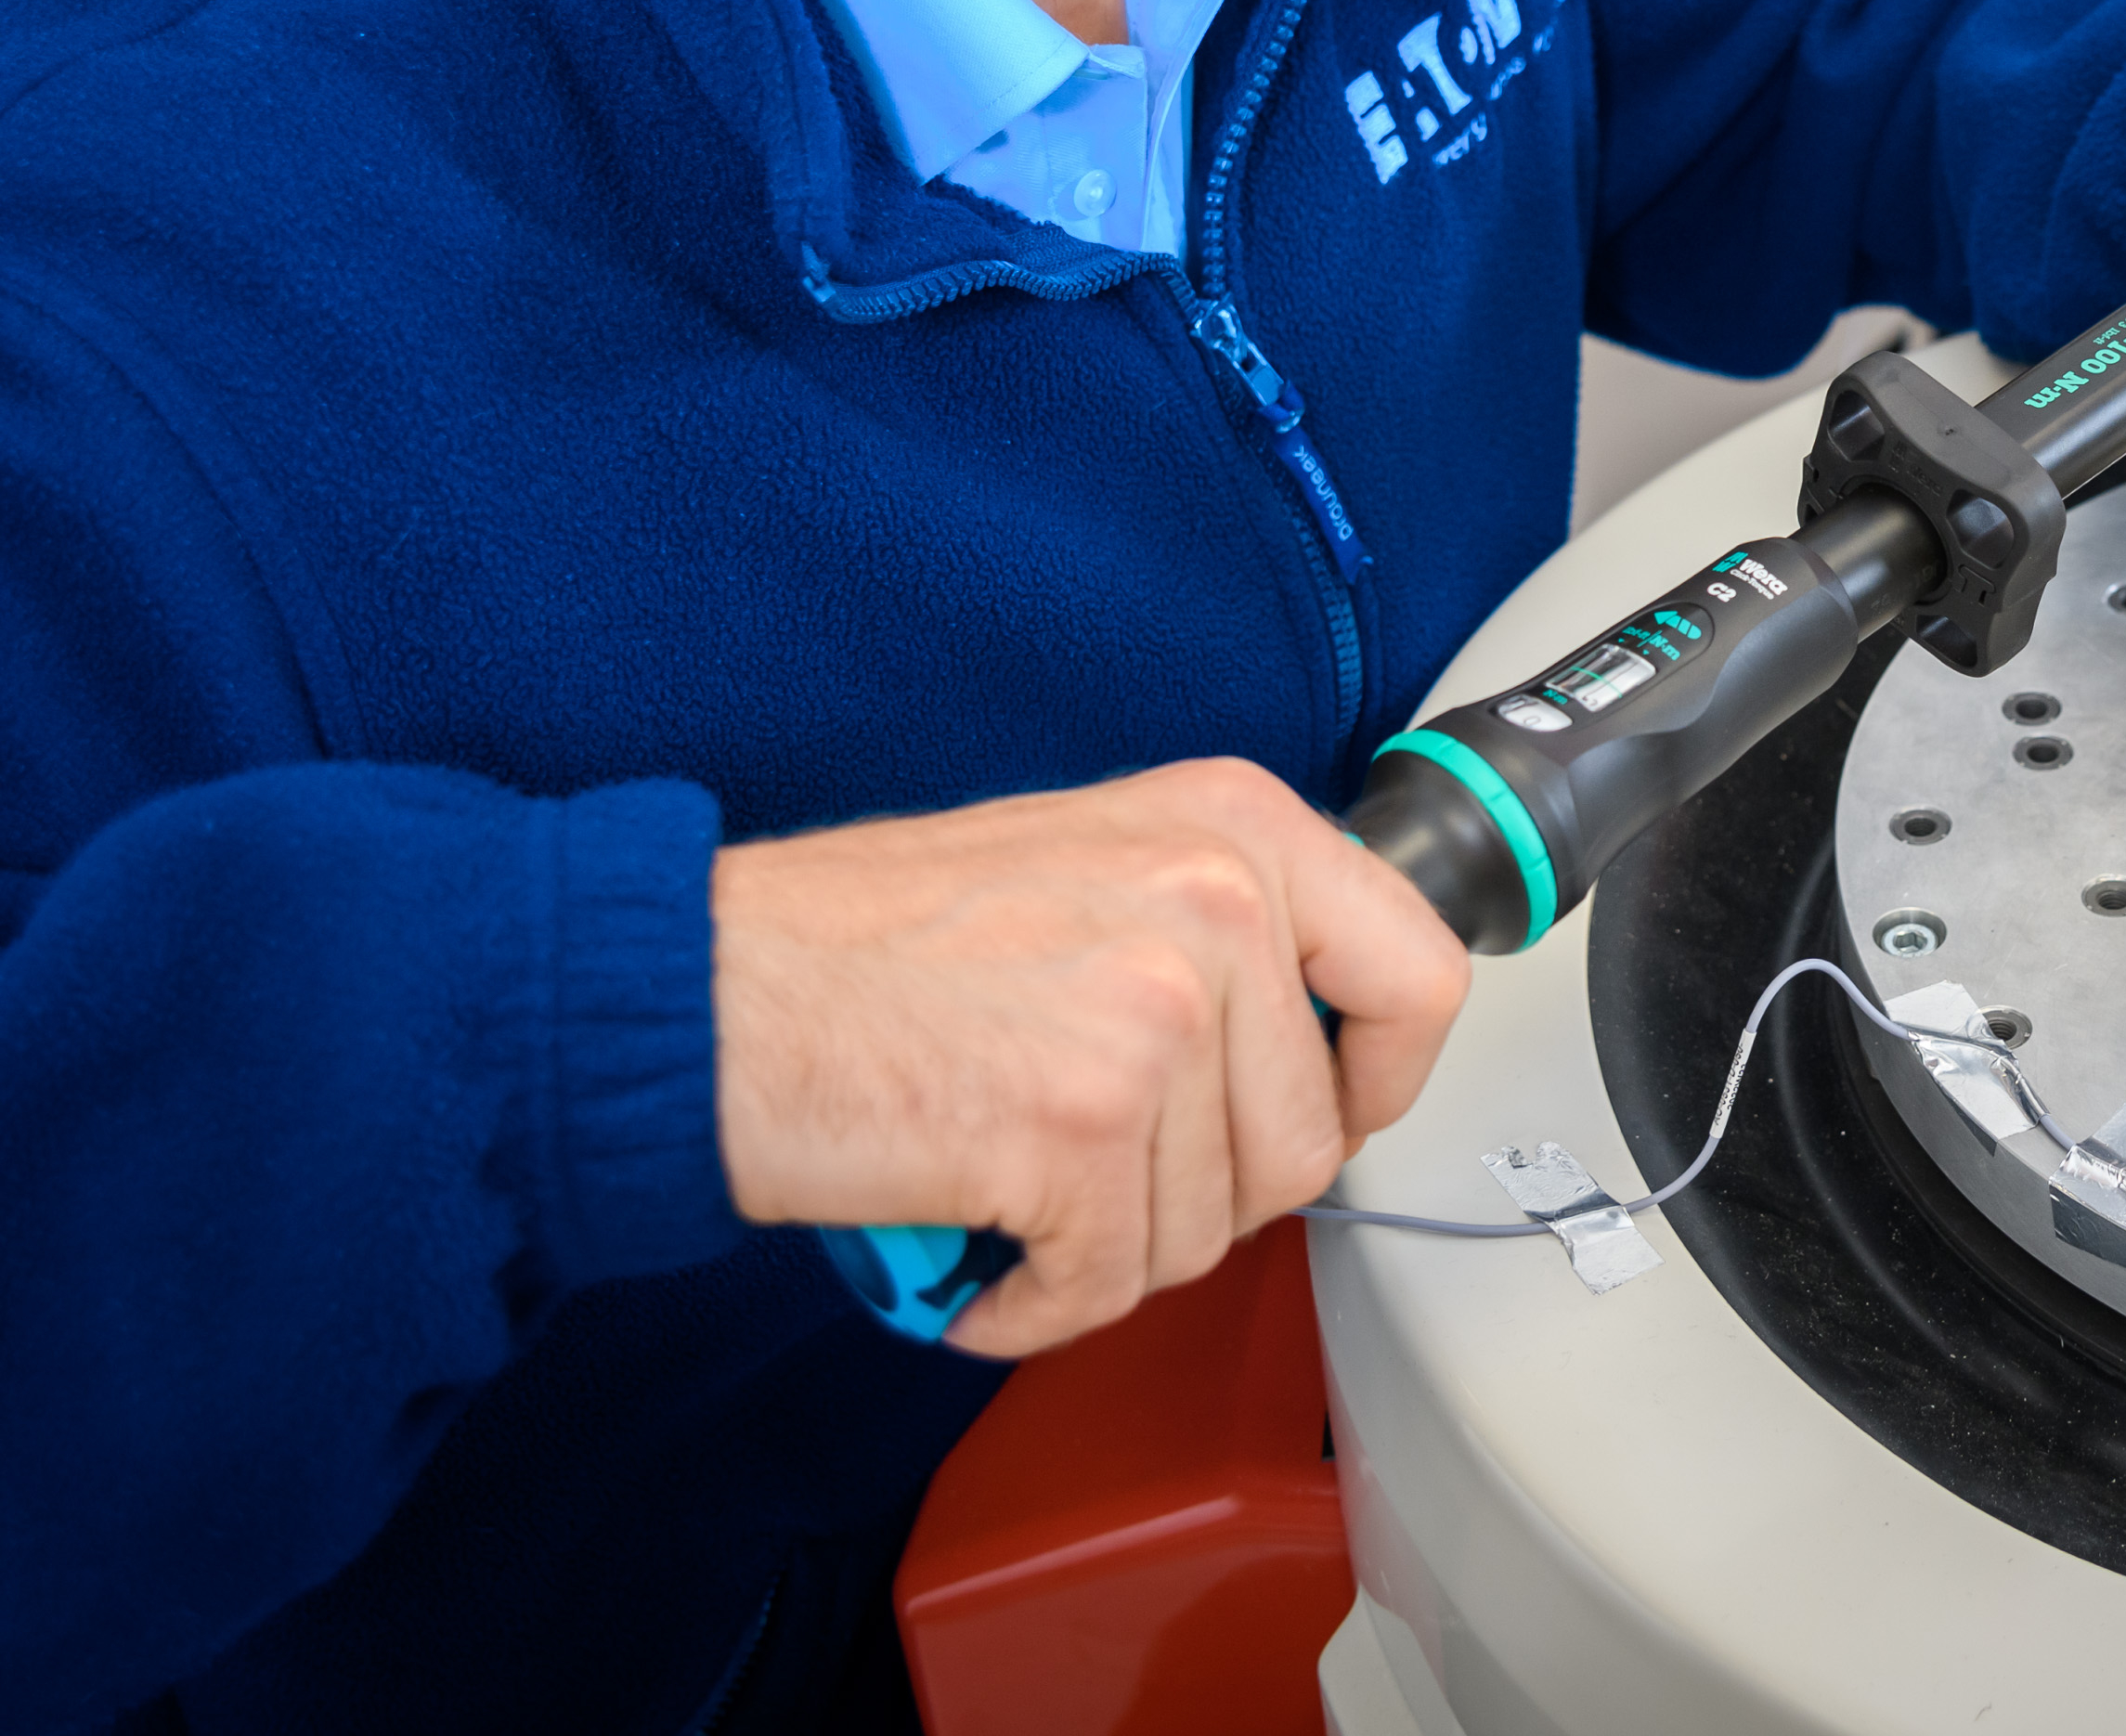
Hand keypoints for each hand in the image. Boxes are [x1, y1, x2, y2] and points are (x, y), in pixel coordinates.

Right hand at [712, 760, 1469, 1357]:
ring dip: (1109, 1248)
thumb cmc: (863, 940)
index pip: (1422, 975)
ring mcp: (1154, 1011)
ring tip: (1014, 1190)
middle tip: (1093, 1171)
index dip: (1379, 1080)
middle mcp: (1215, 900)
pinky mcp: (1077, 1126)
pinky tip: (977, 1255)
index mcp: (1234, 824)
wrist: (700, 992)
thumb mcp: (1095, 863)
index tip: (1322, 1114)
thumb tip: (1320, 1038)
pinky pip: (1111, 1285)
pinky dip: (1036, 1304)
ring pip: (1213, 1226)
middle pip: (1308, 1141)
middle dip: (1203, 1194)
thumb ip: (1223, 929)